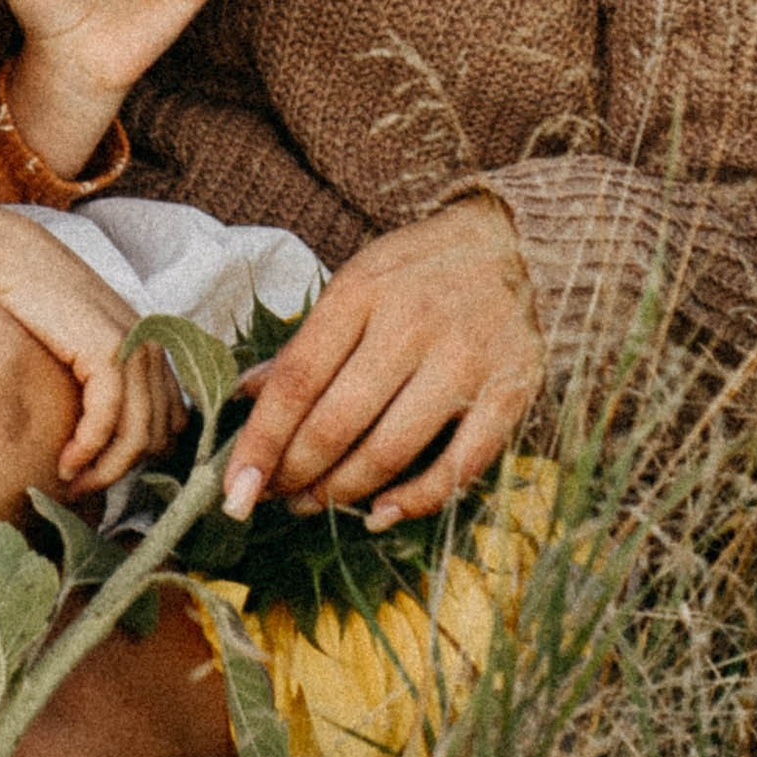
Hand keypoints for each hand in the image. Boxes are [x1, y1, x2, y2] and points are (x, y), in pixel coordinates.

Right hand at [0, 201, 182, 489]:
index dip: (141, 457)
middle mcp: (154, 347)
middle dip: (123, 471)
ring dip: (105, 470)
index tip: (104, 474)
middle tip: (83, 489)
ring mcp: (136, 348)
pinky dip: (89, 450)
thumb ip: (104, 382)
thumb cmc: (35, 307)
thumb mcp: (80, 348)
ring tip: (73, 482)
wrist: (9, 262)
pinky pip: (108, 420)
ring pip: (138, 435)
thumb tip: (109, 440)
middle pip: (159, 434)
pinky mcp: (107, 350)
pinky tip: (66, 462)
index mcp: (154, 347)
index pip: (173, 422)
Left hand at [219, 199, 543, 530]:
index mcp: (362, 293)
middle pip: (336, 423)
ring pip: (389, 451)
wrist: (522, 242)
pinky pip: (459, 465)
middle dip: (294, 474)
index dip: (260, 441)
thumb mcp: (356, 282)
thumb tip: (245, 394)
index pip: (296, 380)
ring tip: (313, 505)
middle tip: (273, 497)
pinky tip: (379, 515)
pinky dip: (416, 500)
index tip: (234, 486)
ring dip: (342, 492)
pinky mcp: (510, 391)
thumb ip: (307, 342)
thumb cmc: (422, 269)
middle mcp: (412, 325)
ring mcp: (464, 361)